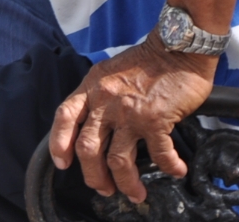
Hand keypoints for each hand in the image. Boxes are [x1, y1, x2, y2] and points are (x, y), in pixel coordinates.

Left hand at [48, 35, 216, 202]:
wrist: (180, 44)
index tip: (63, 163)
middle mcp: (107, 101)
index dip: (59, 144)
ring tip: (135, 193)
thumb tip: (96, 123)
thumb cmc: (149, 58)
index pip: (65, 117)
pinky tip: (176, 169)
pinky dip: (169, 166)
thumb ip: (100, 94)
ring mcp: (130, 112)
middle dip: (93, 176)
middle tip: (103, 188)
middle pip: (88, 149)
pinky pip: (159, 154)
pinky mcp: (156, 120)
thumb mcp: (111, 70)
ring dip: (126, 183)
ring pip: (117, 160)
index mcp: (93, 86)